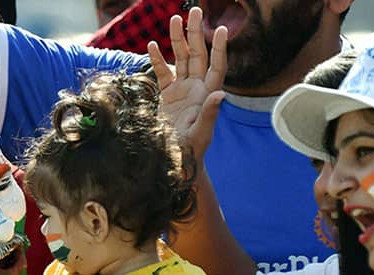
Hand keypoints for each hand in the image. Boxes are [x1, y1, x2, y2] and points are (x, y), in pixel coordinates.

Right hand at [148, 7, 227, 159]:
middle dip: (196, 33)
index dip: (219, 48)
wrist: (175, 161)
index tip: (220, 28)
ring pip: (180, 59)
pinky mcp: (167, 95)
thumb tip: (221, 94)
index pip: (216, 66)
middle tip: (194, 10)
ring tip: (174, 19)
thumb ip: (210, 114)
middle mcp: (197, 88)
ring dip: (178, 39)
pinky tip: (152, 45)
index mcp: (207, 95)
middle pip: (198, 55)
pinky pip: (163, 72)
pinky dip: (157, 59)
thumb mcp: (201, 134)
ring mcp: (182, 90)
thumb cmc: (191, 151)